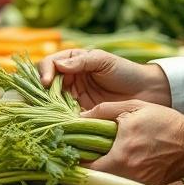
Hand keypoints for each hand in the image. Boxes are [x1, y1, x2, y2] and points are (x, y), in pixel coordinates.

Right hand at [38, 49, 171, 108]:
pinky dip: (59, 120)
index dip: (44, 72)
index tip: (47, 82)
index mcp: (72, 62)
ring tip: (44, 114)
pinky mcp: (79, 115)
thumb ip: (82, 62)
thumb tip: (58, 65)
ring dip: (47, 107)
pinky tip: (58, 123)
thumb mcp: (104, 61)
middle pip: (45, 85)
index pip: (49, 64)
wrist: (146, 92)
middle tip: (38, 101)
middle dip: (39, 92)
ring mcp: (73, 98)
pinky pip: (64, 117)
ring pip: (51, 102)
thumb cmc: (125, 71)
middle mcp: (69, 80)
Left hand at [83, 100, 183, 184]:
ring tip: (94, 160)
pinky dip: (114, 178)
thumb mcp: (133, 107)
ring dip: (99, 175)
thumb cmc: (164, 122)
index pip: (86, 170)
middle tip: (78, 157)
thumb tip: (80, 116)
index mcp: (120, 156)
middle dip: (84, 171)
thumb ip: (104, 110)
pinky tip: (113, 165)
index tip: (68, 153)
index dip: (73, 163)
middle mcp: (126, 176)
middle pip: (94, 182)